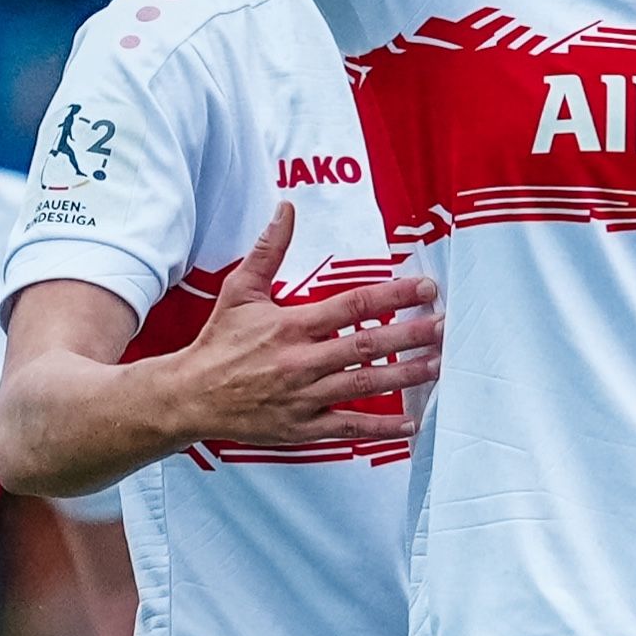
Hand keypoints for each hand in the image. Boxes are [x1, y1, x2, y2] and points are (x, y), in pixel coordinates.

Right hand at [153, 201, 441, 449]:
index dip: (392, 295)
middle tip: (444, 326)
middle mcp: (301, 361)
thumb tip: (286, 208)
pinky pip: (348, 428)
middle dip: (410, 335)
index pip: (352, 305)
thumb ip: (269, 249)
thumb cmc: (219, 342)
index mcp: (291, 325)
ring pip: (364, 385)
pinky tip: (410, 423)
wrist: (190, 396)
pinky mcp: (302, 427)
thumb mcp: (239, 290)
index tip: (424, 288)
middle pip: (367, 346)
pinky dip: (380, 427)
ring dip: (405, 376)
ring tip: (438, 366)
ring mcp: (304, 397)